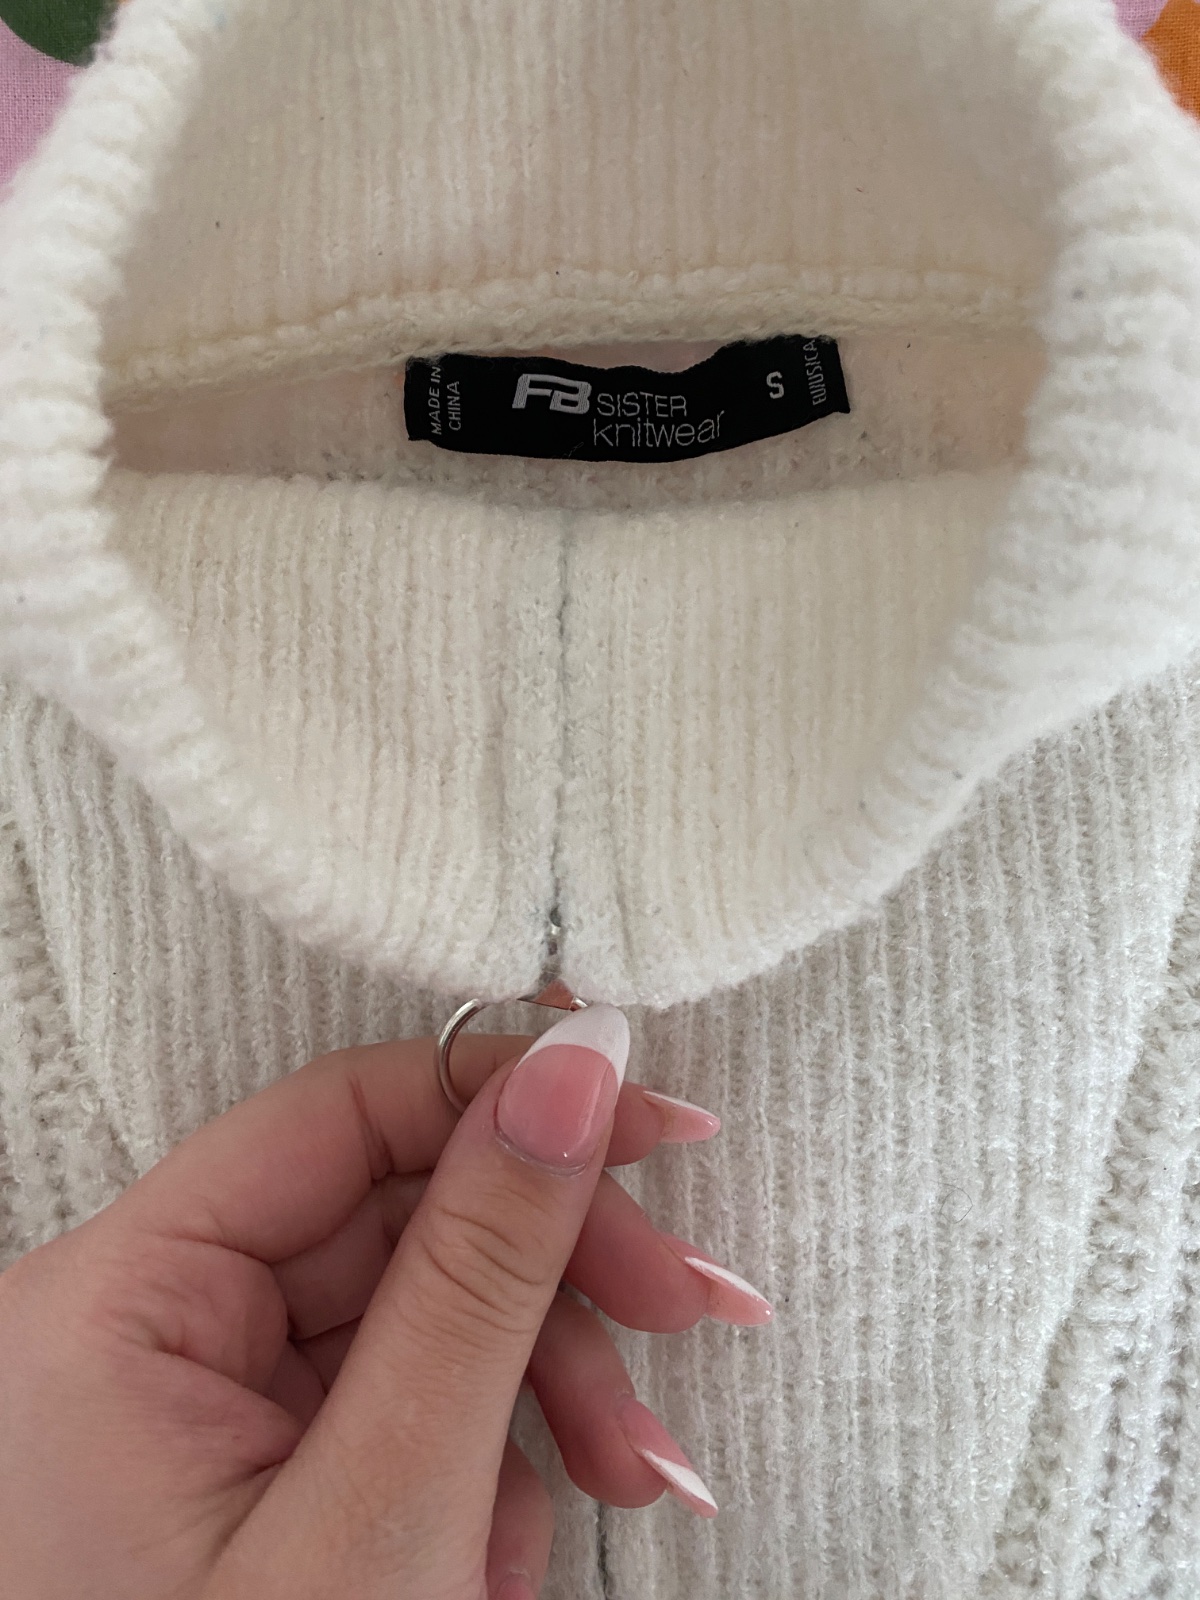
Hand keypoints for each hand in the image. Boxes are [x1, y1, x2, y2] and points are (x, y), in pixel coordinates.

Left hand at [0, 1005, 770, 1599]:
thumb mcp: (387, 1510)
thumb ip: (482, 1273)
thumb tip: (576, 1068)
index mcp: (113, 1305)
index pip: (341, 1115)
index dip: (507, 1099)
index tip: (655, 1119)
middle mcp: (142, 1331)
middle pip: (398, 1215)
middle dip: (558, 1279)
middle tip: (698, 1313)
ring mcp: (200, 1407)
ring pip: (419, 1315)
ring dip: (547, 1390)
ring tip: (636, 1484)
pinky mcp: (256, 1472)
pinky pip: (401, 1403)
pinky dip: (488, 1459)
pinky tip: (513, 1557)